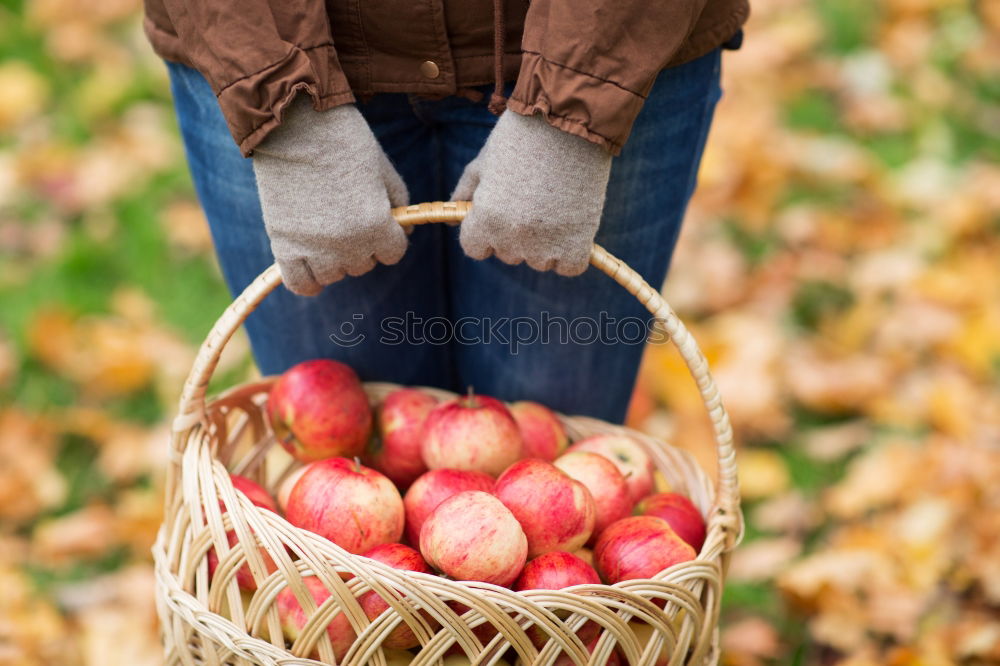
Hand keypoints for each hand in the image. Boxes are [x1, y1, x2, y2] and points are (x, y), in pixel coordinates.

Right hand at [251, 95, 408, 295]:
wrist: (293, 123)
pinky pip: (300, 283)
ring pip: (334, 275)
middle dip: (363, 245)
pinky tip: (310, 264)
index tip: (379, 221)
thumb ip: (400, 205)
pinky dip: (308, 280)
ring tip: (328, 232)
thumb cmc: (345, 141)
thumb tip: (403, 233)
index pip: (393, 253)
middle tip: (348, 216)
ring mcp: (313, 246)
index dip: (389, 236)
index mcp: (375, 224)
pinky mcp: (283, 243)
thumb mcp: (384, 170)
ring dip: (335, 259)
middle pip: (364, 265)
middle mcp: (346, 243)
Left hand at [451, 112, 612, 275]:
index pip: (474, 248)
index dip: (484, 232)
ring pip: (539, 261)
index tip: (498, 213)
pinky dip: (572, 252)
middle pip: (508, 254)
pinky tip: (573, 225)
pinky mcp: (576, 244)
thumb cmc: (523, 136)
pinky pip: (569, 266)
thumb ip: (465, 192)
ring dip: (545, 243)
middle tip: (533, 199)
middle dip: (516, 234)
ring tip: (555, 205)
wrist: (571, 122)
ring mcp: (545, 244)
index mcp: (485, 218)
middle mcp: (511, 237)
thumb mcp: (484, 161)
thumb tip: (451, 217)